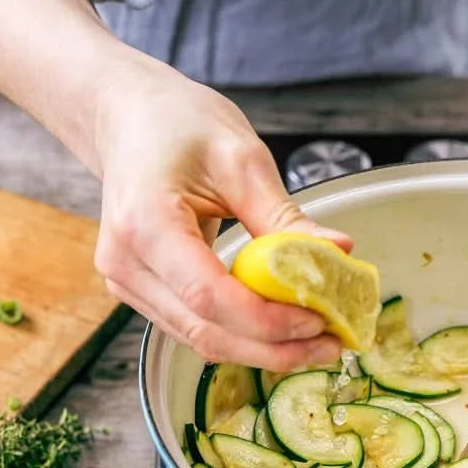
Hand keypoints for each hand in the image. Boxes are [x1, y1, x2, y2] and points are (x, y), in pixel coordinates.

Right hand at [92, 50, 349, 369]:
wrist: (128, 118)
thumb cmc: (178, 123)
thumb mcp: (241, 158)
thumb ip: (285, 216)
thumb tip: (340, 252)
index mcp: (145, 223)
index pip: (208, 295)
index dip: (267, 320)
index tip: (319, 321)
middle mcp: (126, 263)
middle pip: (205, 330)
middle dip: (274, 347)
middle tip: (332, 344)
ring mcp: (127, 282)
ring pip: (200, 338)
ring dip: (262, 348)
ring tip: (318, 340)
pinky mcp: (140, 290)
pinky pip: (195, 325)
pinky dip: (242, 334)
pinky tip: (284, 328)